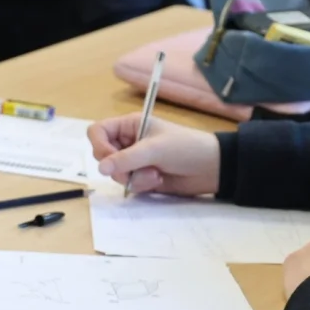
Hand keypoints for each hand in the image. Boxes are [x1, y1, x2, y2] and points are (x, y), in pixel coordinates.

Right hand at [88, 113, 219, 195]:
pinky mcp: (142, 177)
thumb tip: (100, 169)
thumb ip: (126, 159)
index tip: (109, 159)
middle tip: (134, 169)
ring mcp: (135, 160)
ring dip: (134, 177)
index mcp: (130, 125)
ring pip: (115, 173)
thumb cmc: (185, 147)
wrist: (210, 168)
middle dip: (119, 166)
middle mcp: (129, 141)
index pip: (98, 131)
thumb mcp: (155, 149)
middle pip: (103, 155)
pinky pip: (128, 184)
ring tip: (155, 174)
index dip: (99, 145)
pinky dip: (141, 184)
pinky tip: (159, 180)